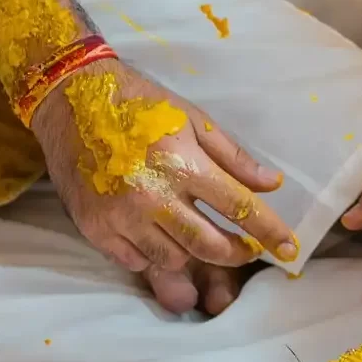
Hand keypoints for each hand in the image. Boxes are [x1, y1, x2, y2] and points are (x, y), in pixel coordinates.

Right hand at [30, 60, 295, 315]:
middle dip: (236, 253)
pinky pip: (134, 262)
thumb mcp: (194, 119)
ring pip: (171, 260)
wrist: (71, 100)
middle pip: (208, 246)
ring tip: (200, 237)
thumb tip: (270, 185)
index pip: (239, 208)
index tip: (290, 249)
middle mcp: (152, 196)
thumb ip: (233, 156)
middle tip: (248, 250)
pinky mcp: (94, 229)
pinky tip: (159, 236)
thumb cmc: (141, 104)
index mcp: (182, 164)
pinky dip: (153, 256)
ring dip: (193, 255)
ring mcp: (120, 217)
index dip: (270, 232)